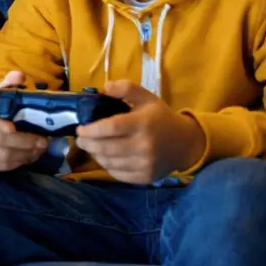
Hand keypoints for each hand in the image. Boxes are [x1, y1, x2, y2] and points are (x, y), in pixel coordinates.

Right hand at [0, 72, 51, 171]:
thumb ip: (7, 86)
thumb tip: (19, 74)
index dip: (1, 125)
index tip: (15, 128)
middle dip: (24, 142)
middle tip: (43, 142)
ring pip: (2, 156)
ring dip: (24, 154)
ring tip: (39, 149)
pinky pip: (1, 166)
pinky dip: (18, 162)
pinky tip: (30, 157)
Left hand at [75, 80, 205, 183]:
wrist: (185, 144)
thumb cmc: (161, 118)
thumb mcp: (147, 98)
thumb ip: (126, 88)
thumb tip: (104, 88)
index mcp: (143, 123)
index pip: (110, 128)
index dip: (91, 130)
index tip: (80, 128)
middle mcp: (144, 146)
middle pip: (106, 148)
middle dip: (87, 144)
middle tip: (80, 139)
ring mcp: (145, 164)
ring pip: (109, 162)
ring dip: (95, 155)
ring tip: (91, 147)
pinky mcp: (145, 177)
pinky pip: (117, 174)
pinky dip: (106, 166)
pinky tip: (105, 157)